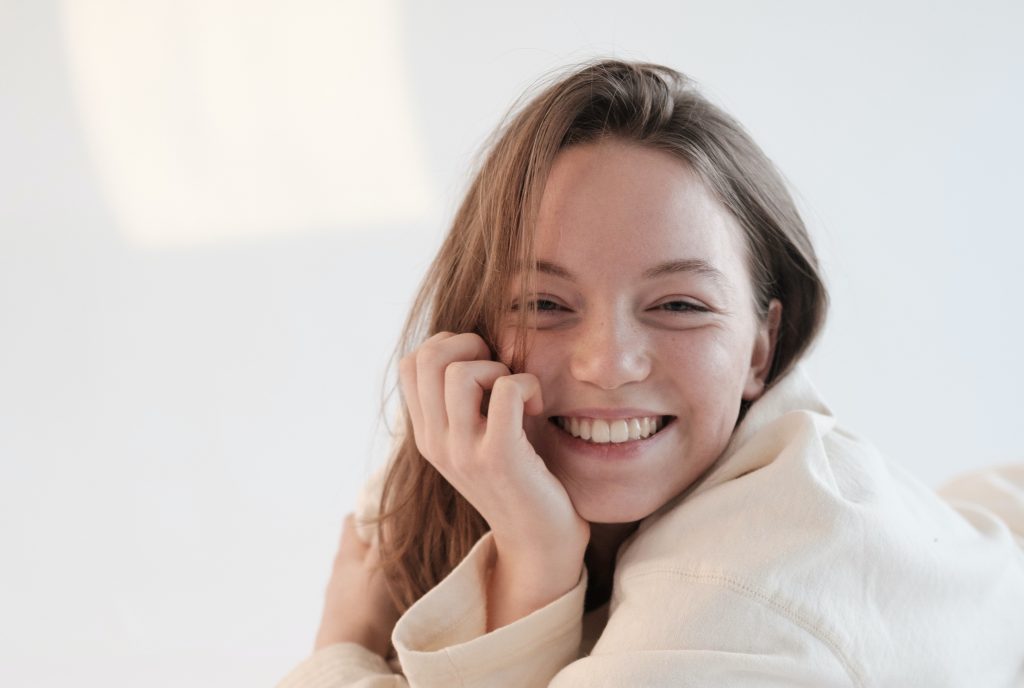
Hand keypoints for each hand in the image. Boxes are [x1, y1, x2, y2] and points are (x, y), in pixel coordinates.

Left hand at [314, 514, 399, 656]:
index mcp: (346, 554)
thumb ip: (391, 535)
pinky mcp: (350, 618)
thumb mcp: (383, 563)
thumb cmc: (365, 606)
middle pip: (362, 547)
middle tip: (409, 542)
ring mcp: (343, 597)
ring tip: (408, 571)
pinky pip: (368, 596)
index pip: (353, 520)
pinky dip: (382, 593)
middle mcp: (341, 572)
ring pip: (366, 573)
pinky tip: (398, 598)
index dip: (371, 511)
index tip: (395, 511)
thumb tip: (402, 507)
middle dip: (384, 543)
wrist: (350, 655)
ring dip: (384, 570)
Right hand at [399, 332, 588, 628]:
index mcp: (427, 435)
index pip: (411, 363)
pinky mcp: (499, 458)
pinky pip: (506, 390)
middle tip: (499, 371)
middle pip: (428, 358)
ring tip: (518, 395)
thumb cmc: (519, 480)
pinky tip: (537, 407)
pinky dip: (527, 384)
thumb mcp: (476, 439)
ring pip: (462, 371)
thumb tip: (469, 346)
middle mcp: (436, 443)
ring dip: (499, 368)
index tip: (481, 365)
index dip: (448, 346)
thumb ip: (462, 403)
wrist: (538, 542)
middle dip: (469, 345)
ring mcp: (463, 452)